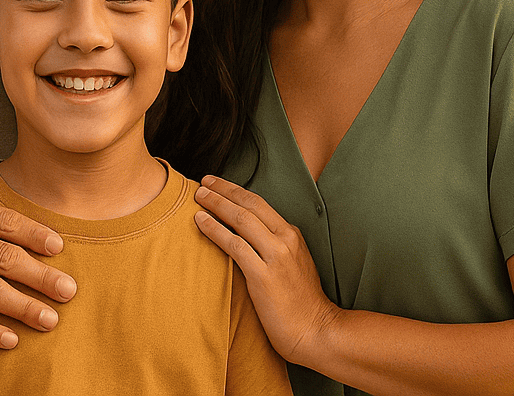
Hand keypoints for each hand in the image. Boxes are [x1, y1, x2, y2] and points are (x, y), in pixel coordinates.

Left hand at [194, 174, 340, 364]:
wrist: (315, 330)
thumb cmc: (302, 303)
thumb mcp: (295, 264)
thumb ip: (275, 247)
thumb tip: (248, 238)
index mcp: (292, 234)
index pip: (259, 203)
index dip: (236, 191)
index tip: (218, 184)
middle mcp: (285, 239)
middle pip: (249, 204)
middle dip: (223, 190)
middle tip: (203, 183)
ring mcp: (275, 256)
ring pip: (240, 220)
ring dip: (216, 204)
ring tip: (198, 197)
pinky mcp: (263, 275)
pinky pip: (234, 245)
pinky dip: (215, 230)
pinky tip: (200, 222)